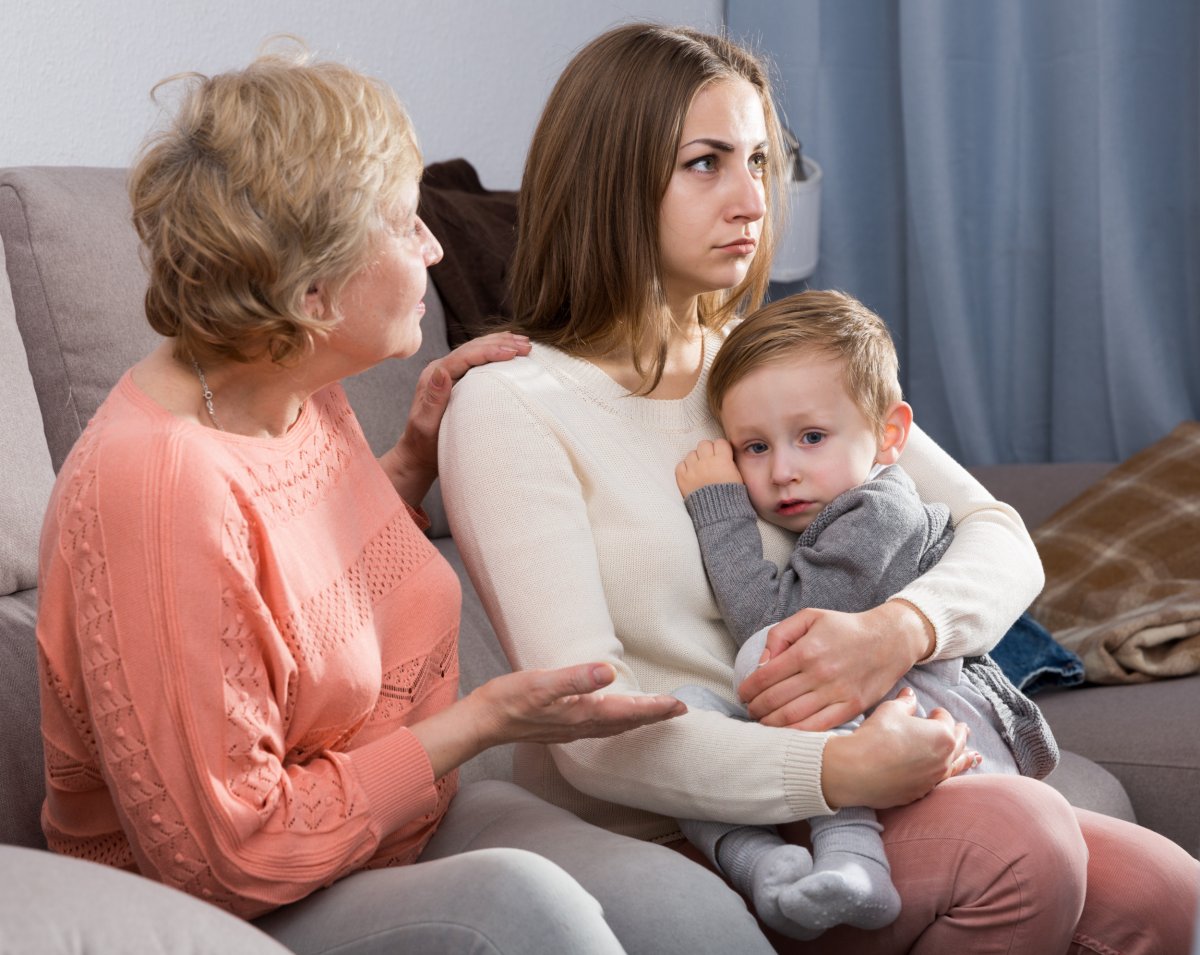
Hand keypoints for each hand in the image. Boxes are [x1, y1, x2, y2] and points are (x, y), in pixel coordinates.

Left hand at [381, 331, 530, 505]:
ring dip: (501, 344)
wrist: (418, 455)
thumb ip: (434, 399)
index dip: (490, 351)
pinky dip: (496, 353)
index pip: (465, 356)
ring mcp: (450, 374)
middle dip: (501, 343)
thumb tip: (441, 370)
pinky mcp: (458, 380)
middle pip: (473, 347)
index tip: (513, 352)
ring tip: (525, 344)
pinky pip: (479, 361)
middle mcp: (441, 369)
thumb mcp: (426, 424)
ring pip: (477, 350)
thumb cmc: (423, 445)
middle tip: (526, 346)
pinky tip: (511, 351)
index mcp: (433, 376)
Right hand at [411, 662, 686, 777]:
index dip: (656, 708)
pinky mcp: (562, 727)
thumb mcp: (541, 683)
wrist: (482, 722)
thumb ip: (575, 679)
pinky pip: (601, 727)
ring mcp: (571, 730)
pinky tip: (615, 717)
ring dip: (638, 720)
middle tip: (680, 709)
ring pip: (615, 726)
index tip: (679, 705)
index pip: (628, 711)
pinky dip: (618, 721)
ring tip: (657, 712)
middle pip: (627, 722)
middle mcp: (581, 726)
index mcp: (582, 715)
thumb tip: (608, 673)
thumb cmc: (508, 700)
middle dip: (654, 716)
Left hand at [675, 439, 741, 496]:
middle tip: (710, 460)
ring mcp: (693, 470)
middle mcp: (706, 462)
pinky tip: (691, 475)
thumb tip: (724, 454)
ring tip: (700, 469)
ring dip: (696, 459)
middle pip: (704, 444)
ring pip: (691, 453)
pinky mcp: (682, 478)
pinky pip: (681, 465)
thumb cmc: (731, 497)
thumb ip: (730, 462)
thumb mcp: (738, 477)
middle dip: (707, 450)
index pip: (719, 442)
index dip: (721, 448)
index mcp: (722, 460)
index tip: (722, 454)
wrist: (718, 514)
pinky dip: (685, 468)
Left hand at [738, 601, 934, 730]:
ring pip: (793, 717)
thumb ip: (780, 635)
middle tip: (750, 710)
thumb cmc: (845, 628)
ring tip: (762, 723)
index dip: (748, 689)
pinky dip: (797, 734)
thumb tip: (762, 662)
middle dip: (756, 709)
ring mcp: (836, 693)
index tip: (743, 694)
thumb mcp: (809, 617)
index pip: (765, 676)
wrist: (890, 639)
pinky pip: (818, 727)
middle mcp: (820, 673)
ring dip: (771, 724)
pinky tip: (786, 733)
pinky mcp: (851, 708)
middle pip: (775, 700)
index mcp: (806, 650)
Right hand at [820, 687, 978, 808]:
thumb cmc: (876, 736)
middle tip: (963, 729)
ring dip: (965, 759)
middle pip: (958, 744)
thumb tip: (910, 696)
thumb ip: (905, 703)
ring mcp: (934, 779)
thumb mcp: (890, 710)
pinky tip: (948, 775)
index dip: (938, 713)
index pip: (946, 720)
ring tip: (974, 757)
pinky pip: (941, 782)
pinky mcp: (921, 792)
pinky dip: (948, 775)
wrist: (858, 770)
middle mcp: (944, 759)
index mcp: (942, 735)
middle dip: (960, 734)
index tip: (932, 712)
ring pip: (956, 767)